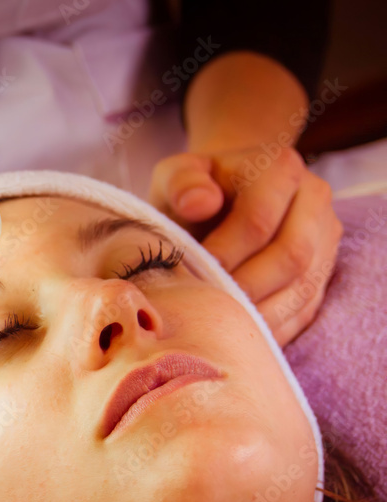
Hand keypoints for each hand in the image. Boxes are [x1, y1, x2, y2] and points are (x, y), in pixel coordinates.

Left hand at [149, 145, 342, 346]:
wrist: (219, 199)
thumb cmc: (192, 190)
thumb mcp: (177, 175)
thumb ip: (182, 182)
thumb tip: (199, 203)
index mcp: (280, 168)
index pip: (259, 219)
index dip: (224, 251)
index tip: (192, 272)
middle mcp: (314, 200)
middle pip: (291, 256)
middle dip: (243, 287)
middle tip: (205, 305)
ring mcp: (325, 239)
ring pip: (302, 289)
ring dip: (258, 314)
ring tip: (217, 324)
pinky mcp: (322, 275)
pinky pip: (304, 311)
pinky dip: (270, 328)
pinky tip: (237, 333)